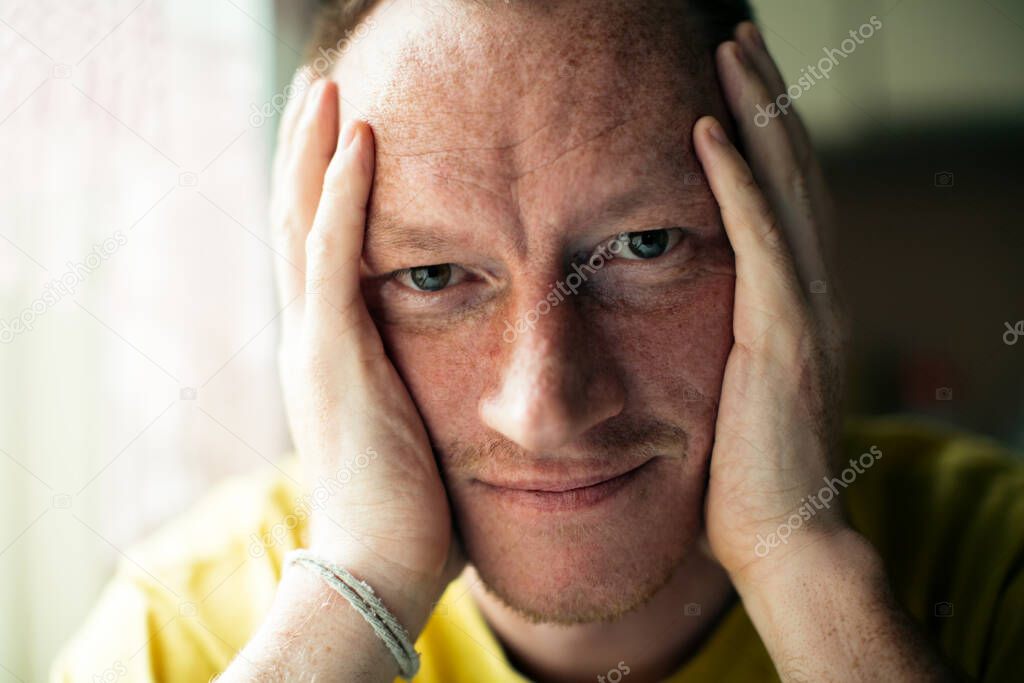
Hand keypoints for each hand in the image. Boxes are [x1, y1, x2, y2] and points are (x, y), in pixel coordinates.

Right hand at [271, 76, 461, 617]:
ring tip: (327, 85)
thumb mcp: (410, 421)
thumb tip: (458, 364)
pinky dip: (342, 194)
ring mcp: (313, 343)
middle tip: (319, 86)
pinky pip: (331, 256)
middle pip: (297, 218)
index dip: (324, 185)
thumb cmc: (410, 504)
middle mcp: (309, 335)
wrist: (381, 566)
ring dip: (315, 149)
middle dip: (306, 149)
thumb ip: (415, 379)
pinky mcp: (331, 357)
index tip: (344, 130)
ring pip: (301, 222)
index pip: (318, 246)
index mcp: (329, 348)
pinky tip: (360, 137)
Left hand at [695, 23, 850, 584]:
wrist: (781, 539)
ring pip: (785, 186)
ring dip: (758, 114)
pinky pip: (760, 237)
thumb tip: (686, 314)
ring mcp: (805, 310)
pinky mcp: (783, 333)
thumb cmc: (746, 473)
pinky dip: (735, 178)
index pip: (786, 197)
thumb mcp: (735, 387)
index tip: (735, 85)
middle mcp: (814, 292)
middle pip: (794, 172)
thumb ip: (728, 338)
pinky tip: (709, 128)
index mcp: (800, 303)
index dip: (767, 135)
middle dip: (769, 100)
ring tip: (732, 52)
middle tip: (739, 40)